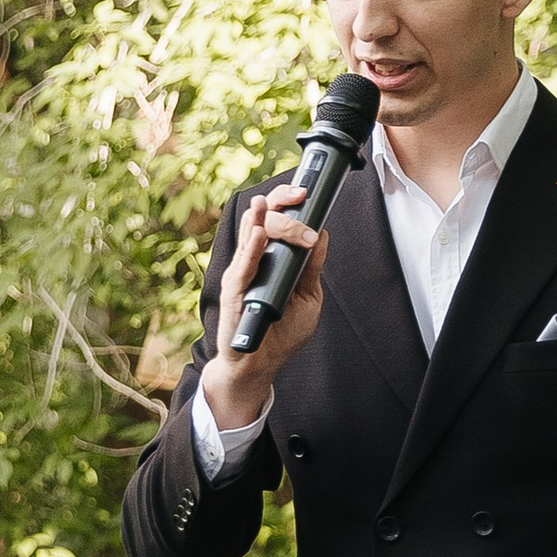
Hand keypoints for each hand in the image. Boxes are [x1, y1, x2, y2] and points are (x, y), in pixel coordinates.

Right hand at [199, 180, 328, 431]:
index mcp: (270, 259)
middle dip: (281, 205)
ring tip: (267, 202)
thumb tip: (322, 234)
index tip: (306, 191)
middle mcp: (253, 261)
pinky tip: (257, 234)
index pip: (276, 221)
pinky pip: (242, 268)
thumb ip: (312, 267)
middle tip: (300, 197)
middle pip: (262, 221)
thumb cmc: (281, 332)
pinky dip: (250, 250)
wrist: (258, 365)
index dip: (287, 203)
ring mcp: (242, 275)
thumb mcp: (307, 296)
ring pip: (248, 238)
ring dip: (260, 218)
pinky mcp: (235, 294)